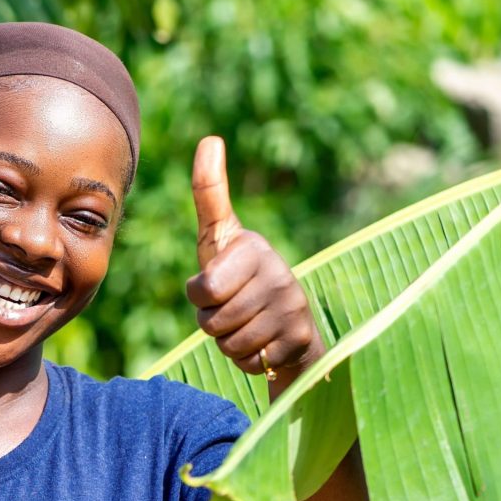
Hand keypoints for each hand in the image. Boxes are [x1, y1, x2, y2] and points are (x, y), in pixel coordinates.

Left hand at [186, 136, 323, 378]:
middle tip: (231, 308)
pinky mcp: (300, 340)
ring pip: (229, 343)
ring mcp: (292, 308)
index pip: (205, 289)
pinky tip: (263, 342)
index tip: (215, 285)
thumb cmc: (239, 273)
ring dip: (229, 341)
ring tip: (247, 323)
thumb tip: (210, 138)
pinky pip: (250, 362)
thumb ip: (210, 193)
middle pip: (212, 321)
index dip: (200, 295)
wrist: (288, 322)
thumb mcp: (220, 235)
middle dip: (212, 322)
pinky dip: (248, 360)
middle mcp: (279, 274)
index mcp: (253, 248)